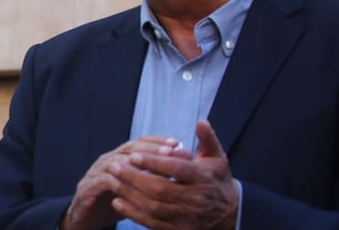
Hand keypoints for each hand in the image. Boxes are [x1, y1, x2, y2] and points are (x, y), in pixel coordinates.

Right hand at [59, 136, 181, 229]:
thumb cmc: (115, 200)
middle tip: (171, 151)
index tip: (178, 143)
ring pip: (117, 163)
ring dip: (137, 164)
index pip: (139, 142)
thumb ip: (153, 176)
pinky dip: (118, 183)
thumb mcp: (137, 187)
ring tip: (155, 167)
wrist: (86, 217)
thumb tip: (180, 168)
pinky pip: (104, 182)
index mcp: (119, 157)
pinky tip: (133, 187)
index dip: (158, 141)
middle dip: (151, 149)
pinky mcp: (88, 188)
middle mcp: (108, 160)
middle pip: (130, 149)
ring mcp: (96, 173)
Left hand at [107, 120, 238, 229]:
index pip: (176, 169)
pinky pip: (153, 222)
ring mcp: (187, 217)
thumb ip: (207, 139)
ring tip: (111, 180)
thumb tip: (201, 122)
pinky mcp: (179, 229)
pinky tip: (118, 201)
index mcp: (202, 178)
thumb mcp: (216, 157)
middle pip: (160, 188)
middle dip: (134, 177)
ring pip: (153, 206)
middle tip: (114, 166)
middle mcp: (196, 199)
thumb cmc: (216, 179)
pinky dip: (133, 213)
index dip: (154, 162)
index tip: (133, 155)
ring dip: (129, 194)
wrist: (229, 212)